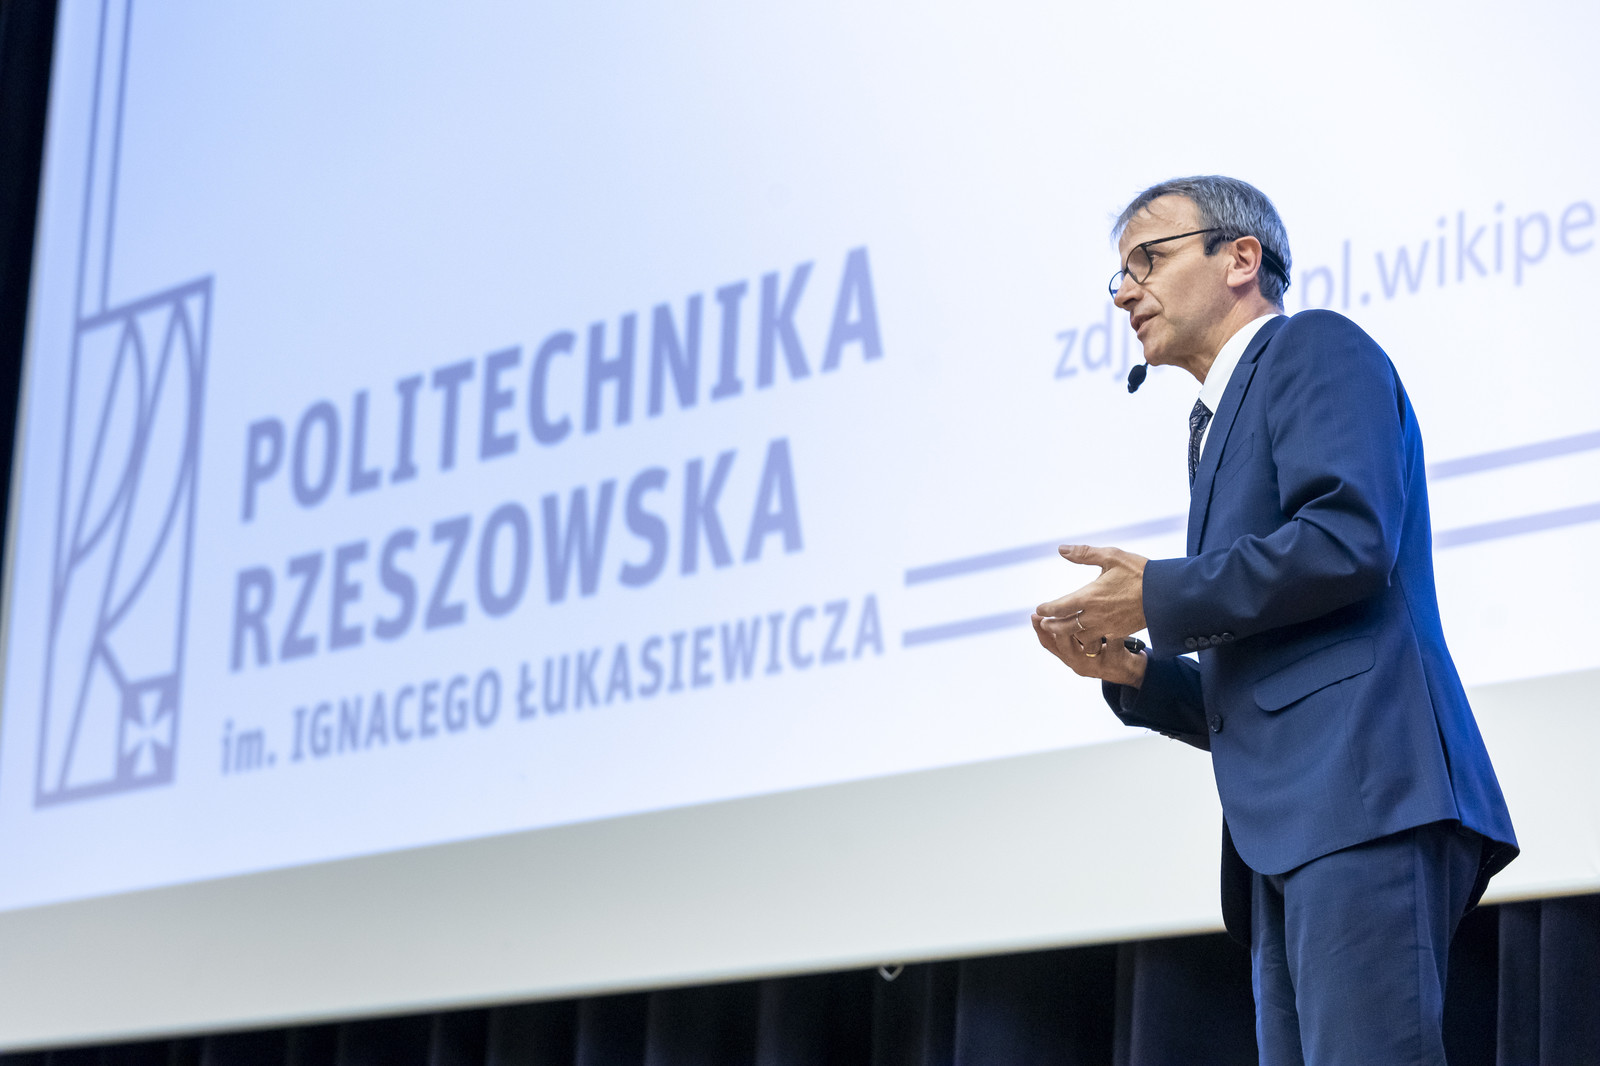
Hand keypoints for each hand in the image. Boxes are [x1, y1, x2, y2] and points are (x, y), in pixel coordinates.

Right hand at [1031, 612, 1146, 686]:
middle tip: (1056, 610)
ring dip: (1084, 626)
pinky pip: (1112, 643)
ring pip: (1086, 643)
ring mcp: (1096, 665)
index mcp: (1070, 657)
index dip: (1040, 630)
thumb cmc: (1103, 651)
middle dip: (1058, 627)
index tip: (1034, 615)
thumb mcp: (1084, 644)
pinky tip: (1115, 618)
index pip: (1049, 644)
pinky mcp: (1114, 661)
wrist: (1128, 671)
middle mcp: (1079, 664)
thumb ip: (1070, 631)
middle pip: (1063, 645)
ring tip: (1082, 610)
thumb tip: (1055, 610)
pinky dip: (1113, 631)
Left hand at [1036, 544, 1148, 641]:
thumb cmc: (1139, 572)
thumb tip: (1061, 549)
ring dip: (1070, 636)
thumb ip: (1084, 554)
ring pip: (1081, 638)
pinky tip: (1086, 636)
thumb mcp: (1111, 556)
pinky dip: (1088, 640)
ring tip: (1063, 632)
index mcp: (1090, 596)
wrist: (1167, 593)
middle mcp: (1095, 615)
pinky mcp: (1119, 633)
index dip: (1047, 609)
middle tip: (1044, 625)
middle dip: (1052, 627)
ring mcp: (1107, 627)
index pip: (1059, 607)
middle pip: (1065, 628)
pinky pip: (1099, 640)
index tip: (1039, 609)